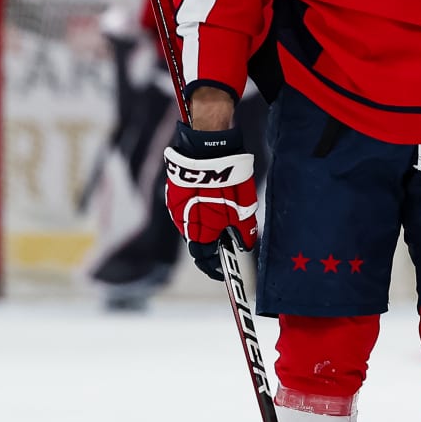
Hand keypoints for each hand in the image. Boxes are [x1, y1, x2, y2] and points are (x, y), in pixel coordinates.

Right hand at [163, 122, 256, 280]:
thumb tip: (246, 244)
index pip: (204, 260)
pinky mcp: (173, 192)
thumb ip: (245, 232)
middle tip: (227, 238)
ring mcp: (175, 207)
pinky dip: (197, 209)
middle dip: (211, 243)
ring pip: (190, 224)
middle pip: (197, 242)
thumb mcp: (244, 211)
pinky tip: (210, 199)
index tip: (223, 269)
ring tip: (221, 215)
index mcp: (198, 234)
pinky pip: (185, 207)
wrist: (208, 151)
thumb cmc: (227, 183)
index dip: (214, 268)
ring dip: (203, 224)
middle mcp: (182, 225)